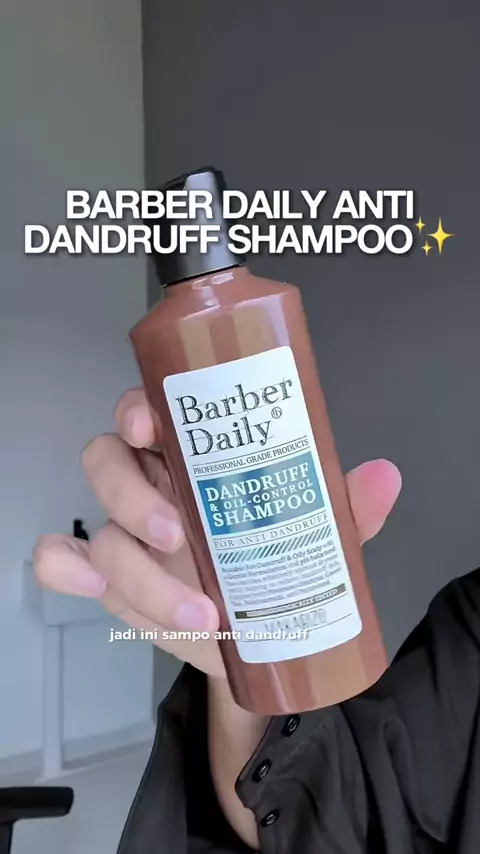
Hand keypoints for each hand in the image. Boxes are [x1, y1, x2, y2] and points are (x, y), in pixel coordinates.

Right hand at [33, 388, 401, 678]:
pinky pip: (57, 559)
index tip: (152, 425)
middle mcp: (149, 484)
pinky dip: (63, 569)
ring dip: (135, 567)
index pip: (147, 411)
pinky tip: (93, 590)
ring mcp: (121, 531)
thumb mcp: (313, 533)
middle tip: (178, 533)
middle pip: (106, 458)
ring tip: (198, 611)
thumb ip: (344, 506)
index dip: (138, 409)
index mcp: (189, 457)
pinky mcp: (104, 577)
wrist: (255, 640)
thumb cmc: (273, 567)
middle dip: (131, 493)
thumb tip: (383, 476)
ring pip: (97, 524)